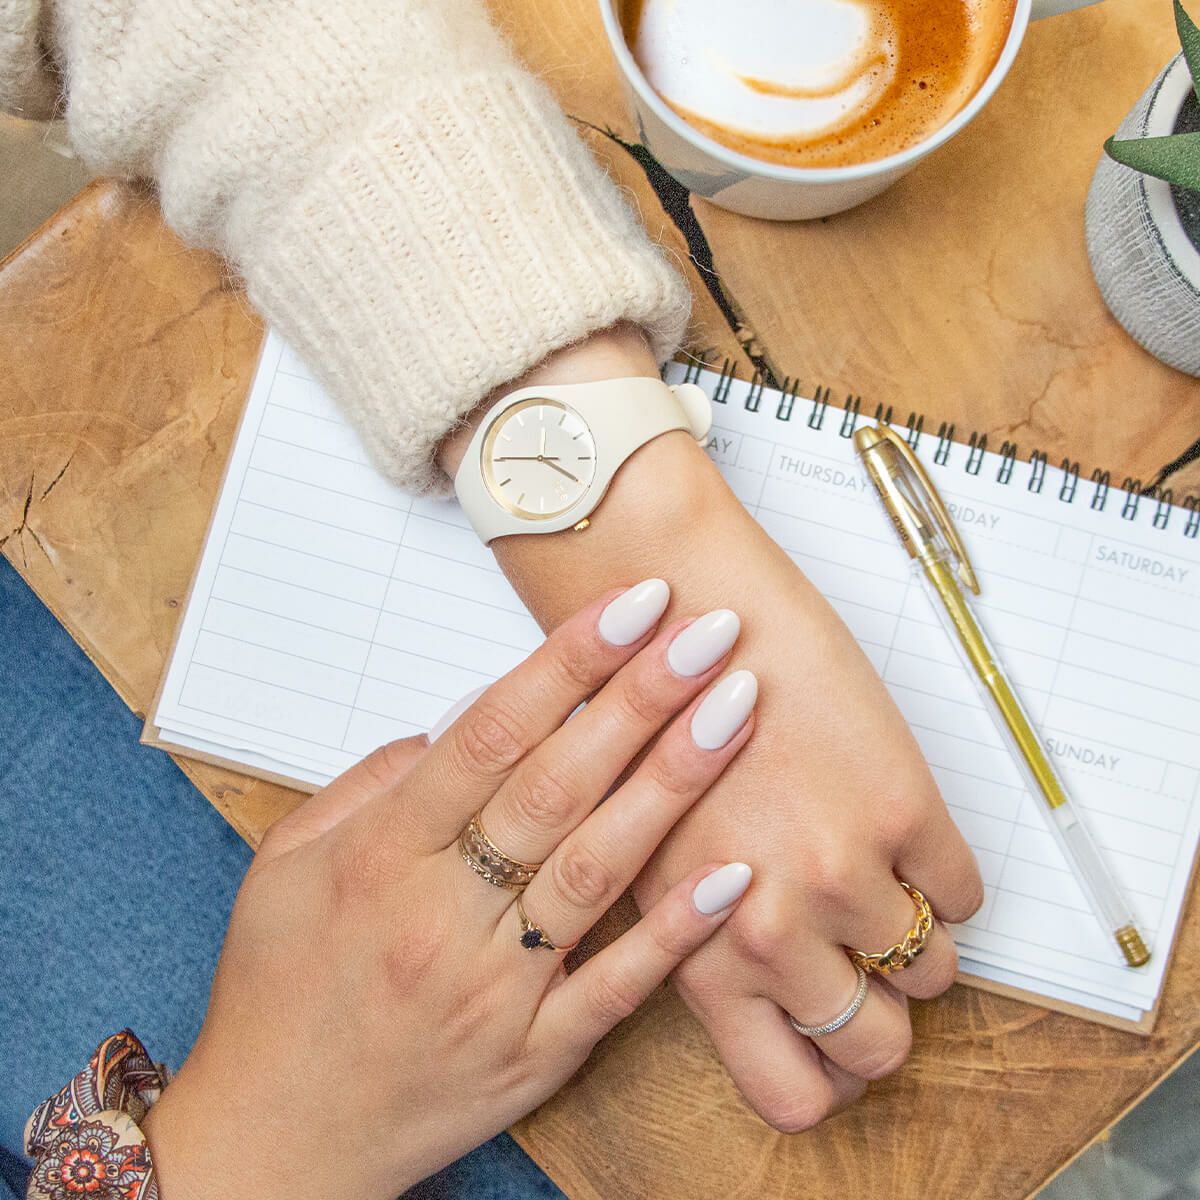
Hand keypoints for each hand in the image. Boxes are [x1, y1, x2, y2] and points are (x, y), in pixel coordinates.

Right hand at [142, 584, 755, 1199]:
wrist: (274, 1139)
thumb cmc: (277, 988)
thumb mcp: (286, 866)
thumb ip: (372, 783)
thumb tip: (462, 721)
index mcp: (379, 858)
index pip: (488, 737)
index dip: (566, 663)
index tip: (631, 605)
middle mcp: (441, 917)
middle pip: (556, 787)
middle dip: (640, 699)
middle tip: (710, 632)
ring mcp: (495, 990)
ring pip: (596, 871)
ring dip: (672, 785)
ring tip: (736, 710)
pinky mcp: (534, 1055)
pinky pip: (615, 988)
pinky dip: (676, 930)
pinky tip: (734, 870)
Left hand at [438, 326, 983, 1132]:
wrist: (680, 604)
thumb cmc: (646, 711)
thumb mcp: (644, 847)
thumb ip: (692, 929)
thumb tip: (753, 968)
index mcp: (695, 949)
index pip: (792, 1092)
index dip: (820, 1073)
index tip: (822, 1035)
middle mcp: (772, 930)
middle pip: (877, 1048)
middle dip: (879, 1018)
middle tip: (863, 966)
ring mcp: (842, 870)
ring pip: (929, 971)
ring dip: (913, 939)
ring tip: (879, 883)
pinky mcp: (899, 806)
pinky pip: (962, 894)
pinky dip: (939, 875)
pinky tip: (896, 830)